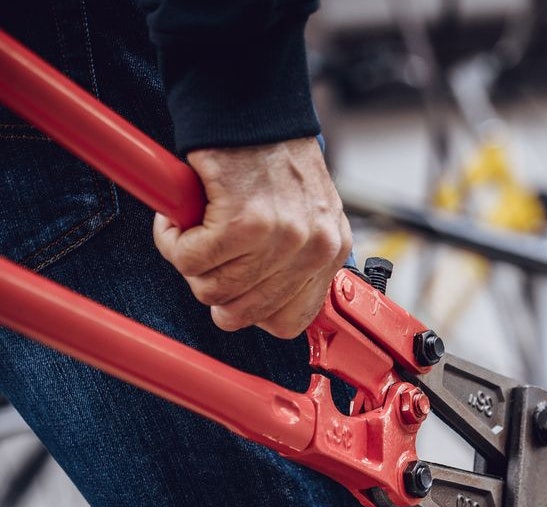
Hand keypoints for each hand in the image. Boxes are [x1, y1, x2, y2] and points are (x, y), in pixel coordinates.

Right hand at [153, 137, 351, 338]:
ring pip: (212, 289)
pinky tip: (179, 215)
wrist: (252, 103)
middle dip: (212, 286)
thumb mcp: (304, 213)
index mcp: (331, 250)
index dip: (251, 311)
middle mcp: (314, 248)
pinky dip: (172, 240)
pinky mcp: (243, 224)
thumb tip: (255, 304)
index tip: (232, 289)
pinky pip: (190, 260)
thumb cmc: (270, 155)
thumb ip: (292, 259)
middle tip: (206, 251)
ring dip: (189, 260)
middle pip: (244, 313)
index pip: (290, 321)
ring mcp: (281, 238)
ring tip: (194, 226)